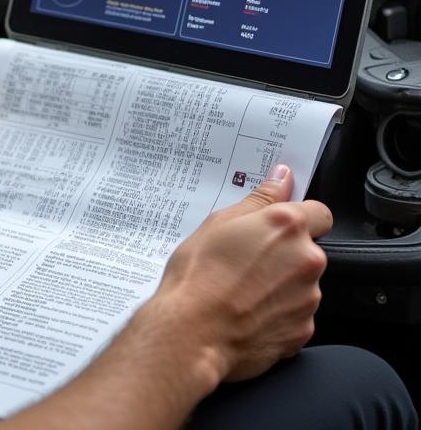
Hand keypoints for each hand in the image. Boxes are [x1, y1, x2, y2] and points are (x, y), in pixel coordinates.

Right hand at [143, 164, 331, 385]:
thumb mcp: (218, 223)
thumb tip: (283, 178)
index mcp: (287, 226)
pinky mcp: (304, 330)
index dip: (299, 216)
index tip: (278, 224)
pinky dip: (278, 311)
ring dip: (281, 283)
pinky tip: (248, 311)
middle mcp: (307, 260)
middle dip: (284, 252)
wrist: (193, 333)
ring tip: (242, 288)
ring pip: (302, 282)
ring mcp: (309, 298)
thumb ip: (258, 200)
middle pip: (308, 249)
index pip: (319, 212)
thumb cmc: (199, 275)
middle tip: (246, 259)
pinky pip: (295, 313)